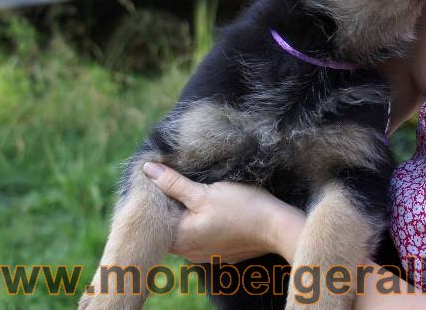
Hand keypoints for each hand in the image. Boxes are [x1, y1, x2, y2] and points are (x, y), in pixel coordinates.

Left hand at [142, 162, 303, 263]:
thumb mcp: (204, 192)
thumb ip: (173, 183)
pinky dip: (201, 222)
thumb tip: (147, 170)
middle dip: (171, 204)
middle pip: (169, 225)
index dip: (155, 196)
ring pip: (185, 230)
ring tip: (195, 192)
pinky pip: (201, 236)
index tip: (162, 178)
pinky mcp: (219, 252)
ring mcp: (204, 255)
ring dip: (187, 213)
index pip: (154, 218)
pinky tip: (212, 208)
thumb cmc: (242, 208)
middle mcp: (188, 252)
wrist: (277, 228)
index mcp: (180, 239)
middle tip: (177, 180)